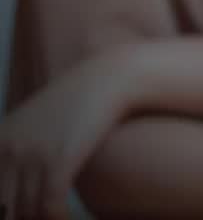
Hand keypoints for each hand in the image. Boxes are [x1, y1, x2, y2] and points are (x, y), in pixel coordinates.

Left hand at [0, 49, 136, 218]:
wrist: (110, 78)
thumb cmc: (79, 102)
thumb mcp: (37, 123)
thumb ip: (21, 149)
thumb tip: (21, 188)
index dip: (9, 209)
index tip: (25, 213)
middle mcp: (7, 149)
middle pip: (6, 207)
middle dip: (25, 217)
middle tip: (46, 218)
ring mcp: (31, 155)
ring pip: (27, 212)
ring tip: (62, 219)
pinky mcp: (58, 161)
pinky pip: (50, 208)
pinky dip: (59, 219)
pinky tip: (73, 218)